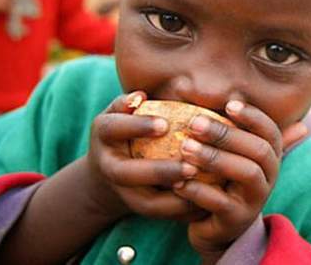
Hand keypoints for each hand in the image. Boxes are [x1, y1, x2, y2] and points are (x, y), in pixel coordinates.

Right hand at [85, 92, 205, 221]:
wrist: (109, 173)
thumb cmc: (126, 130)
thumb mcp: (121, 112)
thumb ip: (129, 103)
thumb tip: (141, 96)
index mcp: (104, 135)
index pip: (114, 128)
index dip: (137, 127)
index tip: (165, 124)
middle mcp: (108, 166)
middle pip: (127, 174)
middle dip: (159, 171)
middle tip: (190, 167)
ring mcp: (121, 192)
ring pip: (145, 203)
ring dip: (174, 199)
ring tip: (201, 187)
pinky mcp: (137, 209)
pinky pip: (161, 214)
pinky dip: (183, 209)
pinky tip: (206, 200)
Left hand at [173, 101, 296, 261]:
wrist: (220, 228)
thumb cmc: (222, 179)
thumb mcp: (231, 154)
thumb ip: (232, 128)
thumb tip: (228, 93)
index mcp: (269, 155)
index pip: (270, 130)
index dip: (253, 116)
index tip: (229, 104)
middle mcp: (269, 175)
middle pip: (257, 149)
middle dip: (227, 134)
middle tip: (194, 123)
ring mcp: (256, 199)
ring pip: (245, 173)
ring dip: (214, 158)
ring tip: (184, 148)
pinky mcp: (237, 219)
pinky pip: (221, 203)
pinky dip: (199, 191)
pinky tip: (177, 182)